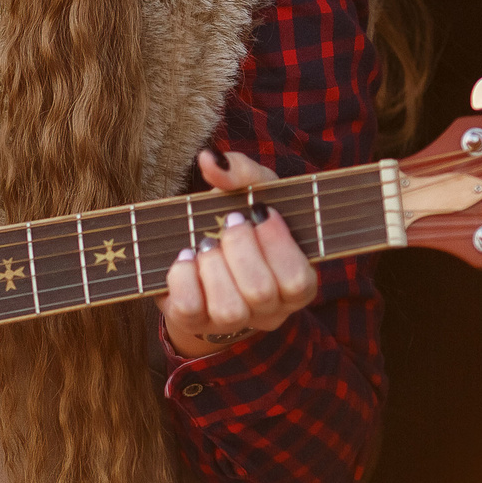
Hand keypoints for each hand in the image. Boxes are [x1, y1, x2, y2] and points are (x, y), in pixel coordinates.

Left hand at [158, 149, 318, 359]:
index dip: (277, 244)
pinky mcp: (193, 321)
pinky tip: (186, 257)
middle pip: (261, 292)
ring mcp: (232, 322)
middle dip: (240, 247)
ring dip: (213, 265)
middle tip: (230, 223)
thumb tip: (210, 159)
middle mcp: (269, 311)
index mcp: (296, 285)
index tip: (261, 211)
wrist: (202, 253)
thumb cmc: (239, 222)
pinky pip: (189, 309)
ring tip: (206, 243)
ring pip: (228, 309)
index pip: (298, 281)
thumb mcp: (252, 191)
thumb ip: (241, 172)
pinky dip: (183, 276)